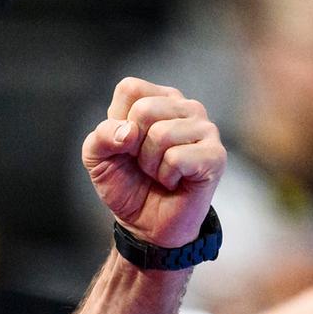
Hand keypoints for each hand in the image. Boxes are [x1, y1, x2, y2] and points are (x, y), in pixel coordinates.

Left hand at [82, 77, 225, 247]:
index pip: (130, 88)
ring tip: (159, 173)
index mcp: (158, 99)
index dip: (117, 122)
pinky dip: (166, 176)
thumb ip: (100, 136)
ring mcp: (205, 129)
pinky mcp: (215, 155)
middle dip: (133, 146)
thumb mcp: (97, 157)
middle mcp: (185, 107)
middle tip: (144, 163)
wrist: (146, 224)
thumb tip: (129, 131)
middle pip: (144, 109)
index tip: (126, 145)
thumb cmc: (126, 185)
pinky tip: (174, 182)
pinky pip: (177, 157)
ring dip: (150, 164)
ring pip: (161, 134)